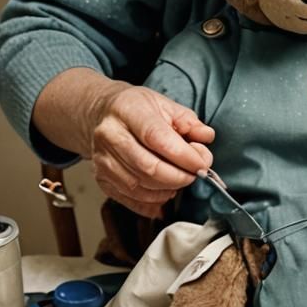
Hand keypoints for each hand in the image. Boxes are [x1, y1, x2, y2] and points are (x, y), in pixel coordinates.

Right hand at [86, 83, 213, 217]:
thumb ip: (189, 122)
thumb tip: (205, 137)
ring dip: (167, 189)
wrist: (103, 113)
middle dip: (179, 177)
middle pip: (148, 167)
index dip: (184, 156)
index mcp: (127, 110)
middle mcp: (110, 135)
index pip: (158, 138)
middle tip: (195, 174)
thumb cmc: (138, 109)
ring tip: (180, 179)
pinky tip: (165, 192)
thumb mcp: (166, 105)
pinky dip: (152, 202)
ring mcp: (102, 159)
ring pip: (139, 186)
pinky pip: (130, 199)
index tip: (202, 164)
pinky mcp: (101, 178)